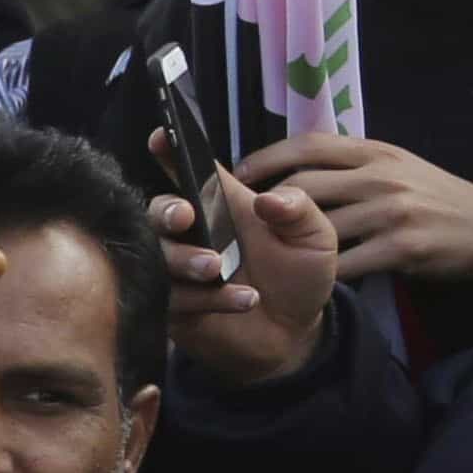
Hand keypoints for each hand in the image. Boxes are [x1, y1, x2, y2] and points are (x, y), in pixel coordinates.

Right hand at [156, 151, 337, 387]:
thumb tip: (268, 199)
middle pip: (158, 211)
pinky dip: (205, 299)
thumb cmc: (301, 276)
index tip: (160, 137)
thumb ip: (298, 211)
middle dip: (165, 210)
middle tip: (184, 218)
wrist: (294, 335)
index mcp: (222, 207)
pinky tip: (242, 301)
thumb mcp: (315, 238)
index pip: (191, 172)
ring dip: (185, 259)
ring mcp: (177, 270)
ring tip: (218, 270)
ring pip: (157, 255)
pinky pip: (170, 297)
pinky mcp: (171, 306)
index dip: (170, 152)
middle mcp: (193, 234)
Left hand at [246, 131, 472, 287]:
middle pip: (301, 185)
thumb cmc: (433, 198)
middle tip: (234, 223)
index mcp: (375, 152)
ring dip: (283, 243)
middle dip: (262, 204)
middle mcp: (380, 176)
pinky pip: (342, 263)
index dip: (265, 158)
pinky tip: (303, 280)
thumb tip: (289, 166)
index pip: (308, 144)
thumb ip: (349, 164)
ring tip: (258, 255)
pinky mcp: (400, 248)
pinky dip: (319, 274)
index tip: (235, 175)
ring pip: (316, 226)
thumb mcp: (396, 166)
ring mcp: (391, 212)